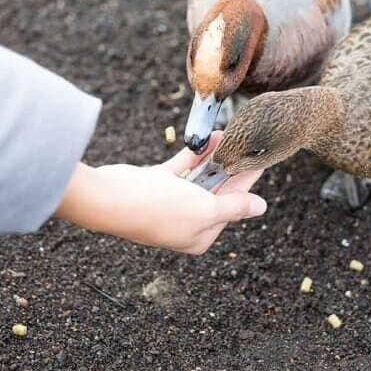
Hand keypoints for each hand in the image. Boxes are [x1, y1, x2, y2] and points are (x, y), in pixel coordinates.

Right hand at [54, 132, 264, 253]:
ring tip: (230, 135)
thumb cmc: (157, 209)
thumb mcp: (204, 209)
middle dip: (231, 167)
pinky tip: (209, 138)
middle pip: (217, 190)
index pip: (232, 206)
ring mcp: (170, 202)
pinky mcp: (156, 184)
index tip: (260, 160)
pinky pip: (183, 168)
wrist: (110, 198)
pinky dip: (196, 154)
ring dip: (215, 157)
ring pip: (200, 177)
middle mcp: (186, 221)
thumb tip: (260, 207)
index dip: (246, 182)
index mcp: (199, 236)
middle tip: (247, 143)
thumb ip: (234, 207)